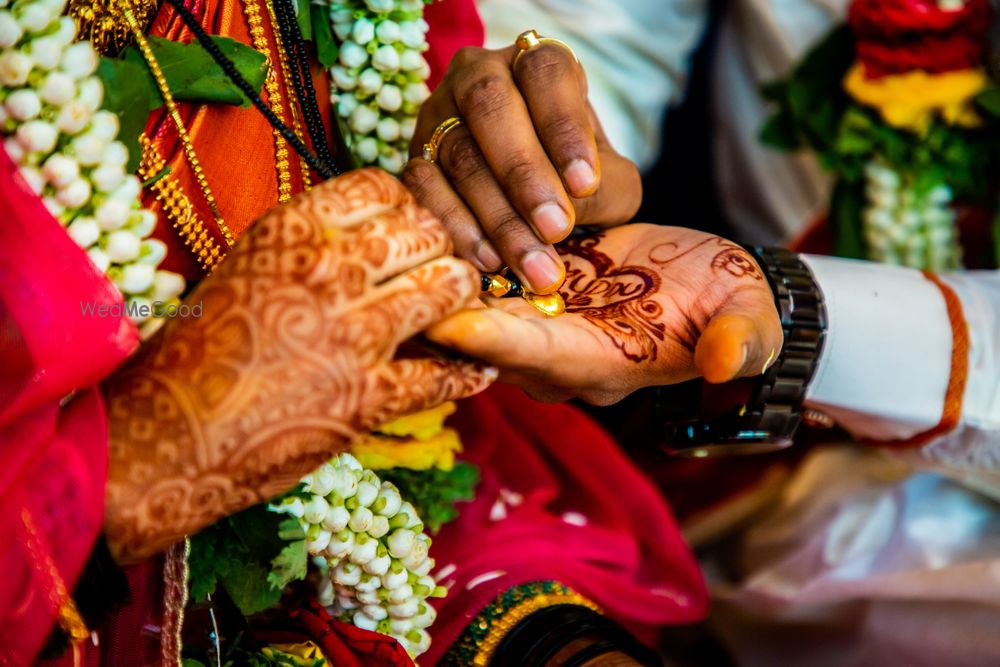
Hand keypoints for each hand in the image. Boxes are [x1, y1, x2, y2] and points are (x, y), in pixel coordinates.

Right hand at [102, 169, 494, 560]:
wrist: (166, 439)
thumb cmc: (197, 354)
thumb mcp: (244, 270)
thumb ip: (308, 244)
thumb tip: (368, 230)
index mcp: (292, 231)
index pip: (383, 187)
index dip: (406, 206)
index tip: (407, 229)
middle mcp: (328, 271)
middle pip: (427, 232)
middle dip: (440, 250)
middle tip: (438, 272)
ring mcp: (352, 334)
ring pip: (449, 288)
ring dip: (461, 300)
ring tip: (457, 312)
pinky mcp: (368, 398)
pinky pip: (445, 373)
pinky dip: (466, 372)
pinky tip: (474, 370)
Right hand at [402, 42, 640, 293]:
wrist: (534, 202)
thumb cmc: (573, 179)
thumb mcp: (608, 181)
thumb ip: (603, 190)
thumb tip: (564, 212)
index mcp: (534, 63)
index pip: (545, 72)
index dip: (564, 125)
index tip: (585, 183)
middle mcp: (479, 75)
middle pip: (491, 106)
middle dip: (525, 173)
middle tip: (556, 228)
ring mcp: (438, 115)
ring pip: (459, 154)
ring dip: (498, 216)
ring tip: (534, 265)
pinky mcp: (414, 158)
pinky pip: (424, 187)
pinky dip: (456, 226)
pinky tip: (490, 261)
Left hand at [427, 225, 781, 404]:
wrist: (707, 284)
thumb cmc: (730, 304)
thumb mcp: (746, 318)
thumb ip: (738, 341)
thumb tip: (726, 361)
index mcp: (601, 367)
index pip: (540, 358)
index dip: (496, 342)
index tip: (447, 323)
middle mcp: (555, 355)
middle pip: (486, 340)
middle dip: (443, 314)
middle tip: (396, 275)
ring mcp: (536, 323)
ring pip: (473, 309)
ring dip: (437, 284)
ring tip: (394, 242)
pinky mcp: (527, 291)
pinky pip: (477, 281)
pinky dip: (451, 260)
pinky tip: (417, 226)